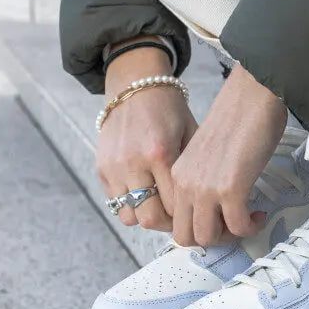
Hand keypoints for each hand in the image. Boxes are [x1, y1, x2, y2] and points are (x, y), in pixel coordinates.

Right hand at [97, 43, 196, 230]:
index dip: (187, 215)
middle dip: (168, 224)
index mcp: (160, 153)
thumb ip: (193, 168)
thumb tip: (207, 202)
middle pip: (150, 218)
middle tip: (179, 218)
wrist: (135, 84)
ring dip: (146, 216)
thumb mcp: (190, 132)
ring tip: (161, 207)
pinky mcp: (102, 168)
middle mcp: (133, 163)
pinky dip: (131, 205)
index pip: (174, 205)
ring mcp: (114, 167)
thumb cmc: (169, 109)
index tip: (196, 214)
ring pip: (129, 216)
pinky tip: (146, 195)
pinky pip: (115, 203)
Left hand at [171, 63, 286, 245]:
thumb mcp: (207, 154)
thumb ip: (203, 178)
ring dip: (230, 236)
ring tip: (247, 220)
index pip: (175, 221)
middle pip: (186, 237)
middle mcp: (185, 184)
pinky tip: (259, 213)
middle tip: (233, 227)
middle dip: (212, 239)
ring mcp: (206, 188)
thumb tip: (217, 205)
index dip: (199, 229)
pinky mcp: (230, 189)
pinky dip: (251, 226)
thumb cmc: (237, 120)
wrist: (252, 98)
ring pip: (208, 238)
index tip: (221, 221)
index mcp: (178, 175)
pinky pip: (237, 227)